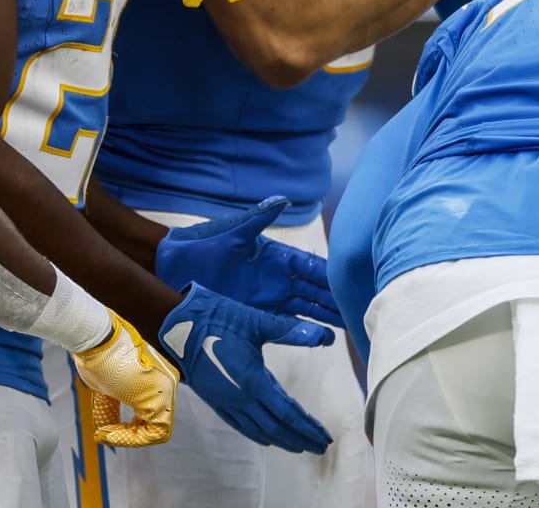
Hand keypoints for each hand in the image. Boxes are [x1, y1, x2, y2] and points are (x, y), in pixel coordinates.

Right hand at [71, 309, 179, 446]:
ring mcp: (167, 389)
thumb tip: (107, 432)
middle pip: (156, 424)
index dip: (128, 431)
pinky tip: (109, 432)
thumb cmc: (98, 357)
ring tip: (106, 433)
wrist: (97, 339)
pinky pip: (155, 432)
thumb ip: (113, 409)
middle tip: (104, 434)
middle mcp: (167, 383)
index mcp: (157, 378)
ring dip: (128, 438)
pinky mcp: (161, 396)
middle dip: (128, 435)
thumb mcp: (107, 390)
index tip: (104, 431)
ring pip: (158, 431)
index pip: (150, 416)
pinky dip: (131, 438)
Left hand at [153, 196, 342, 326]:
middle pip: (316, 290)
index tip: (357, 278)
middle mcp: (278, 278)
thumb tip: (281, 200)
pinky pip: (285, 324)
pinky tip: (324, 339)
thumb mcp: (232, 232)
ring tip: (352, 324)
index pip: (312, 266)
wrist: (172, 269)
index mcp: (276, 255)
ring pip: (307, 308)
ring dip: (329, 315)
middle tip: (366, 305)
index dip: (333, 273)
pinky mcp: (256, 314)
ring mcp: (269, 298)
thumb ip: (257, 219)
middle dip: (339, 297)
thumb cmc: (202, 245)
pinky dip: (305, 331)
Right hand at [156, 282, 335, 453]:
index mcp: (253, 382)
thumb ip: (291, 331)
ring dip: (282, 440)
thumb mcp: (257, 322)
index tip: (325, 437)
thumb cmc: (219, 320)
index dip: (307, 426)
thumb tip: (325, 336)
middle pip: (276, 428)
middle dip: (300, 438)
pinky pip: (242, 426)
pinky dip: (259, 434)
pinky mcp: (216, 401)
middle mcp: (241, 399)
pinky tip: (268, 437)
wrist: (179, 326)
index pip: (287, 413)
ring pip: (259, 430)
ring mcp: (227, 403)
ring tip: (301, 445)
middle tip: (321, 446)